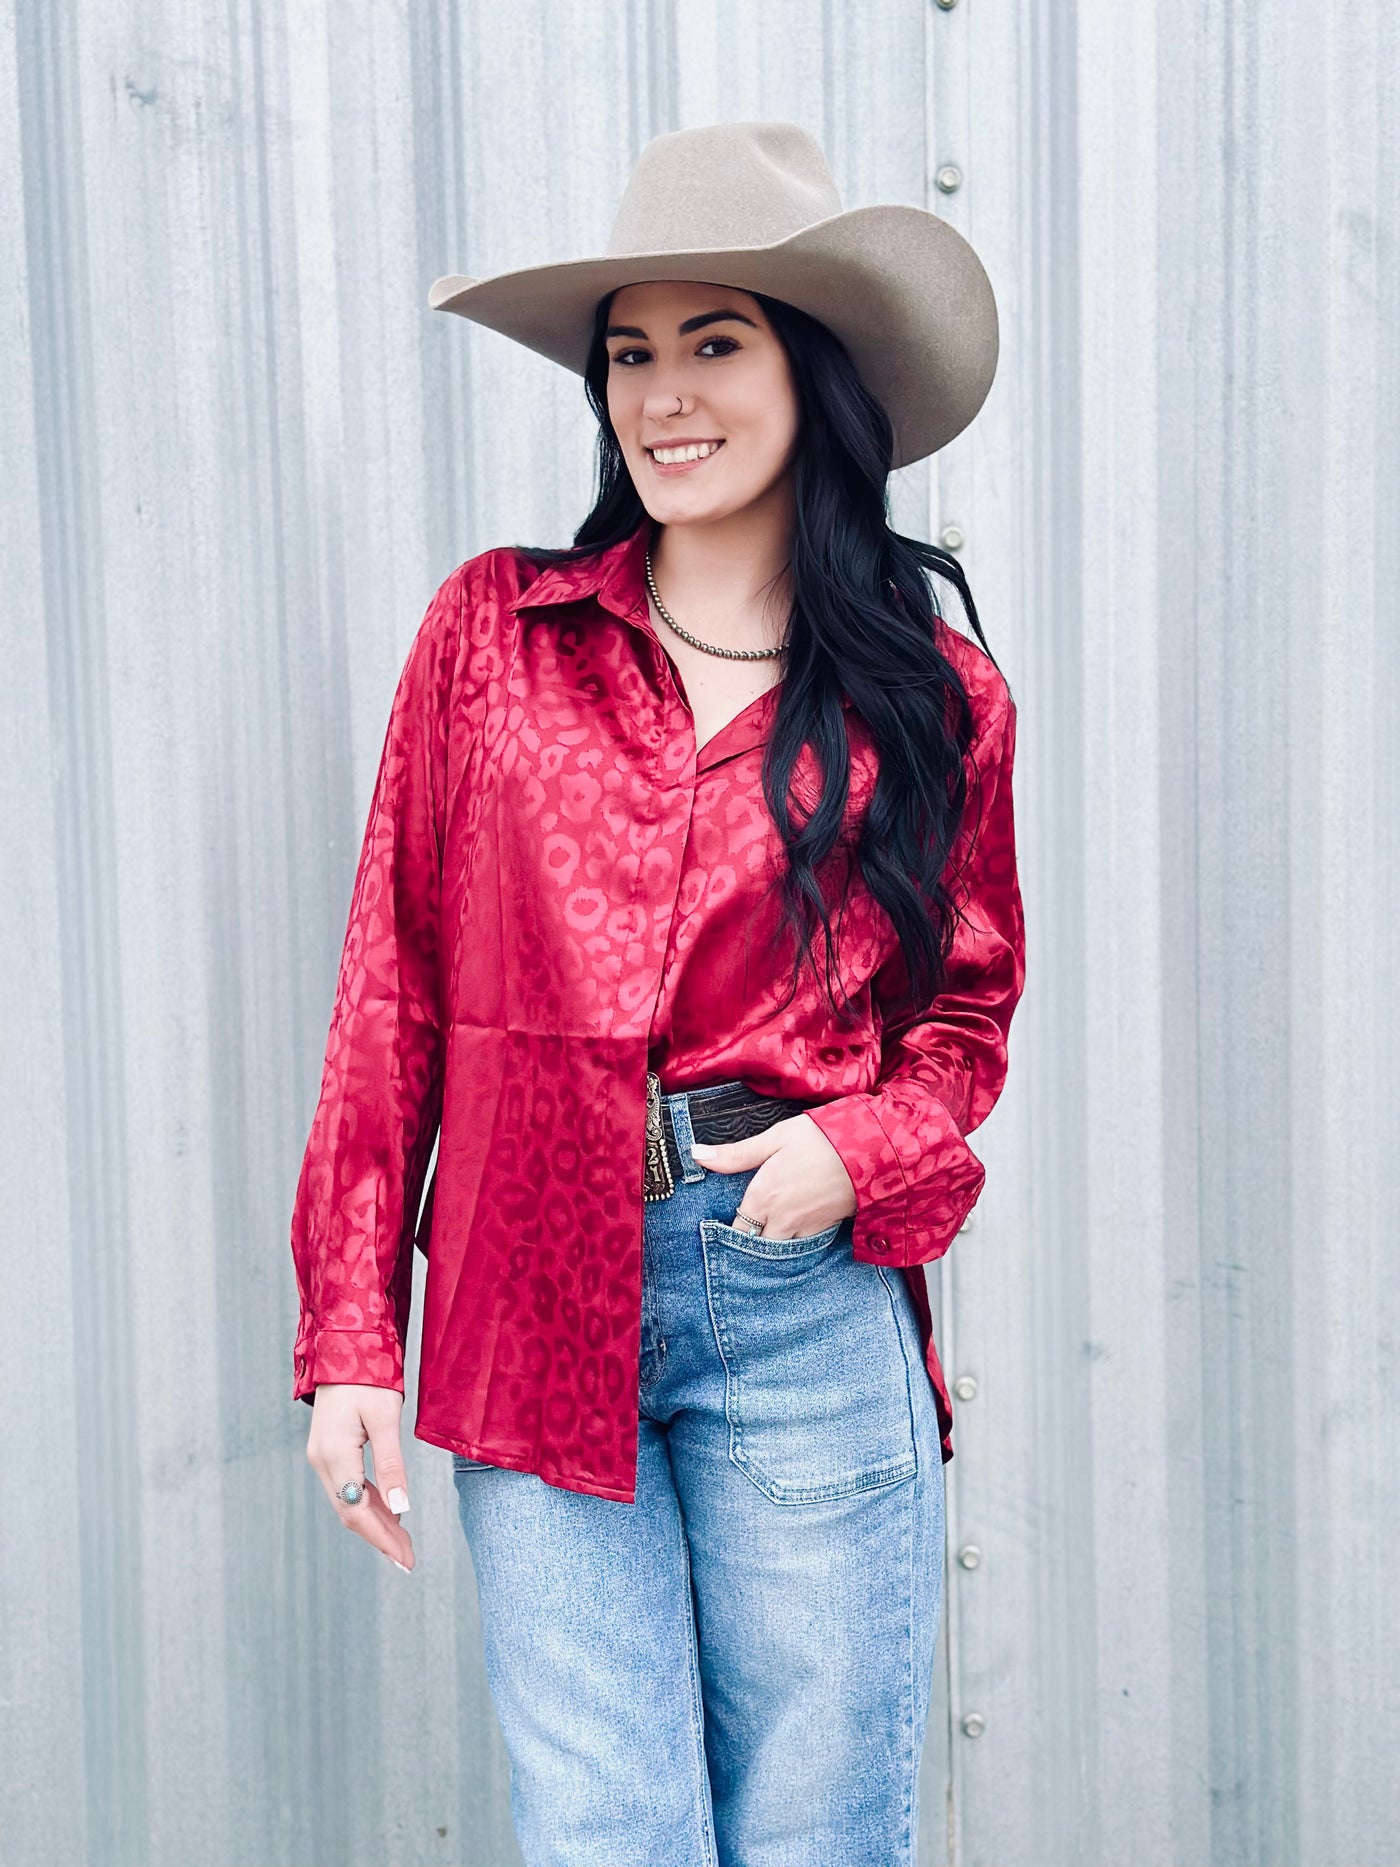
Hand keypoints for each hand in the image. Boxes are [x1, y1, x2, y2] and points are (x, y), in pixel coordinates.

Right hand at [306, 1384, 416, 1571]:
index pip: (358, 1510)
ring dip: (376, 1522)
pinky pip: (349, 1486)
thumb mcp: (385, 1418)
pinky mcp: (329, 1450)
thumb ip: (392, 1464)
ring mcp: (322, 1456)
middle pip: (351, 1511)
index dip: (382, 1538)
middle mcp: (321, 1460)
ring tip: (403, 1543)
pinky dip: (370, 1502)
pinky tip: (389, 1512)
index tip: (406, 1560)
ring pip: (349, 1501)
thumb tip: (401, 1508)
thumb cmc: (369, 1376)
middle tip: (409, 1560)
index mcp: (334, 1454)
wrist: (344, 1346)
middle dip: (381, 1537)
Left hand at [690, 1112, 855, 1239]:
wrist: (871, 1150)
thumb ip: (736, 1154)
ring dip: (772, 1245)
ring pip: (780, 1249)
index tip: (723, 1231)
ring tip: (767, 1236)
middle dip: (749, 1244)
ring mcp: (805, 1228)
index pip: (736, 1229)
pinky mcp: (826, 1228)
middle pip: (757, 1246)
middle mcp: (781, 1219)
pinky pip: (803, 1245)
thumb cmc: (821, 1138)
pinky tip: (794, 1230)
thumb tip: (697, 1155)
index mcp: (763, 1197)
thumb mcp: (775, 1138)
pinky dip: (795, 1242)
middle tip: (744, 1238)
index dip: (729, 1232)